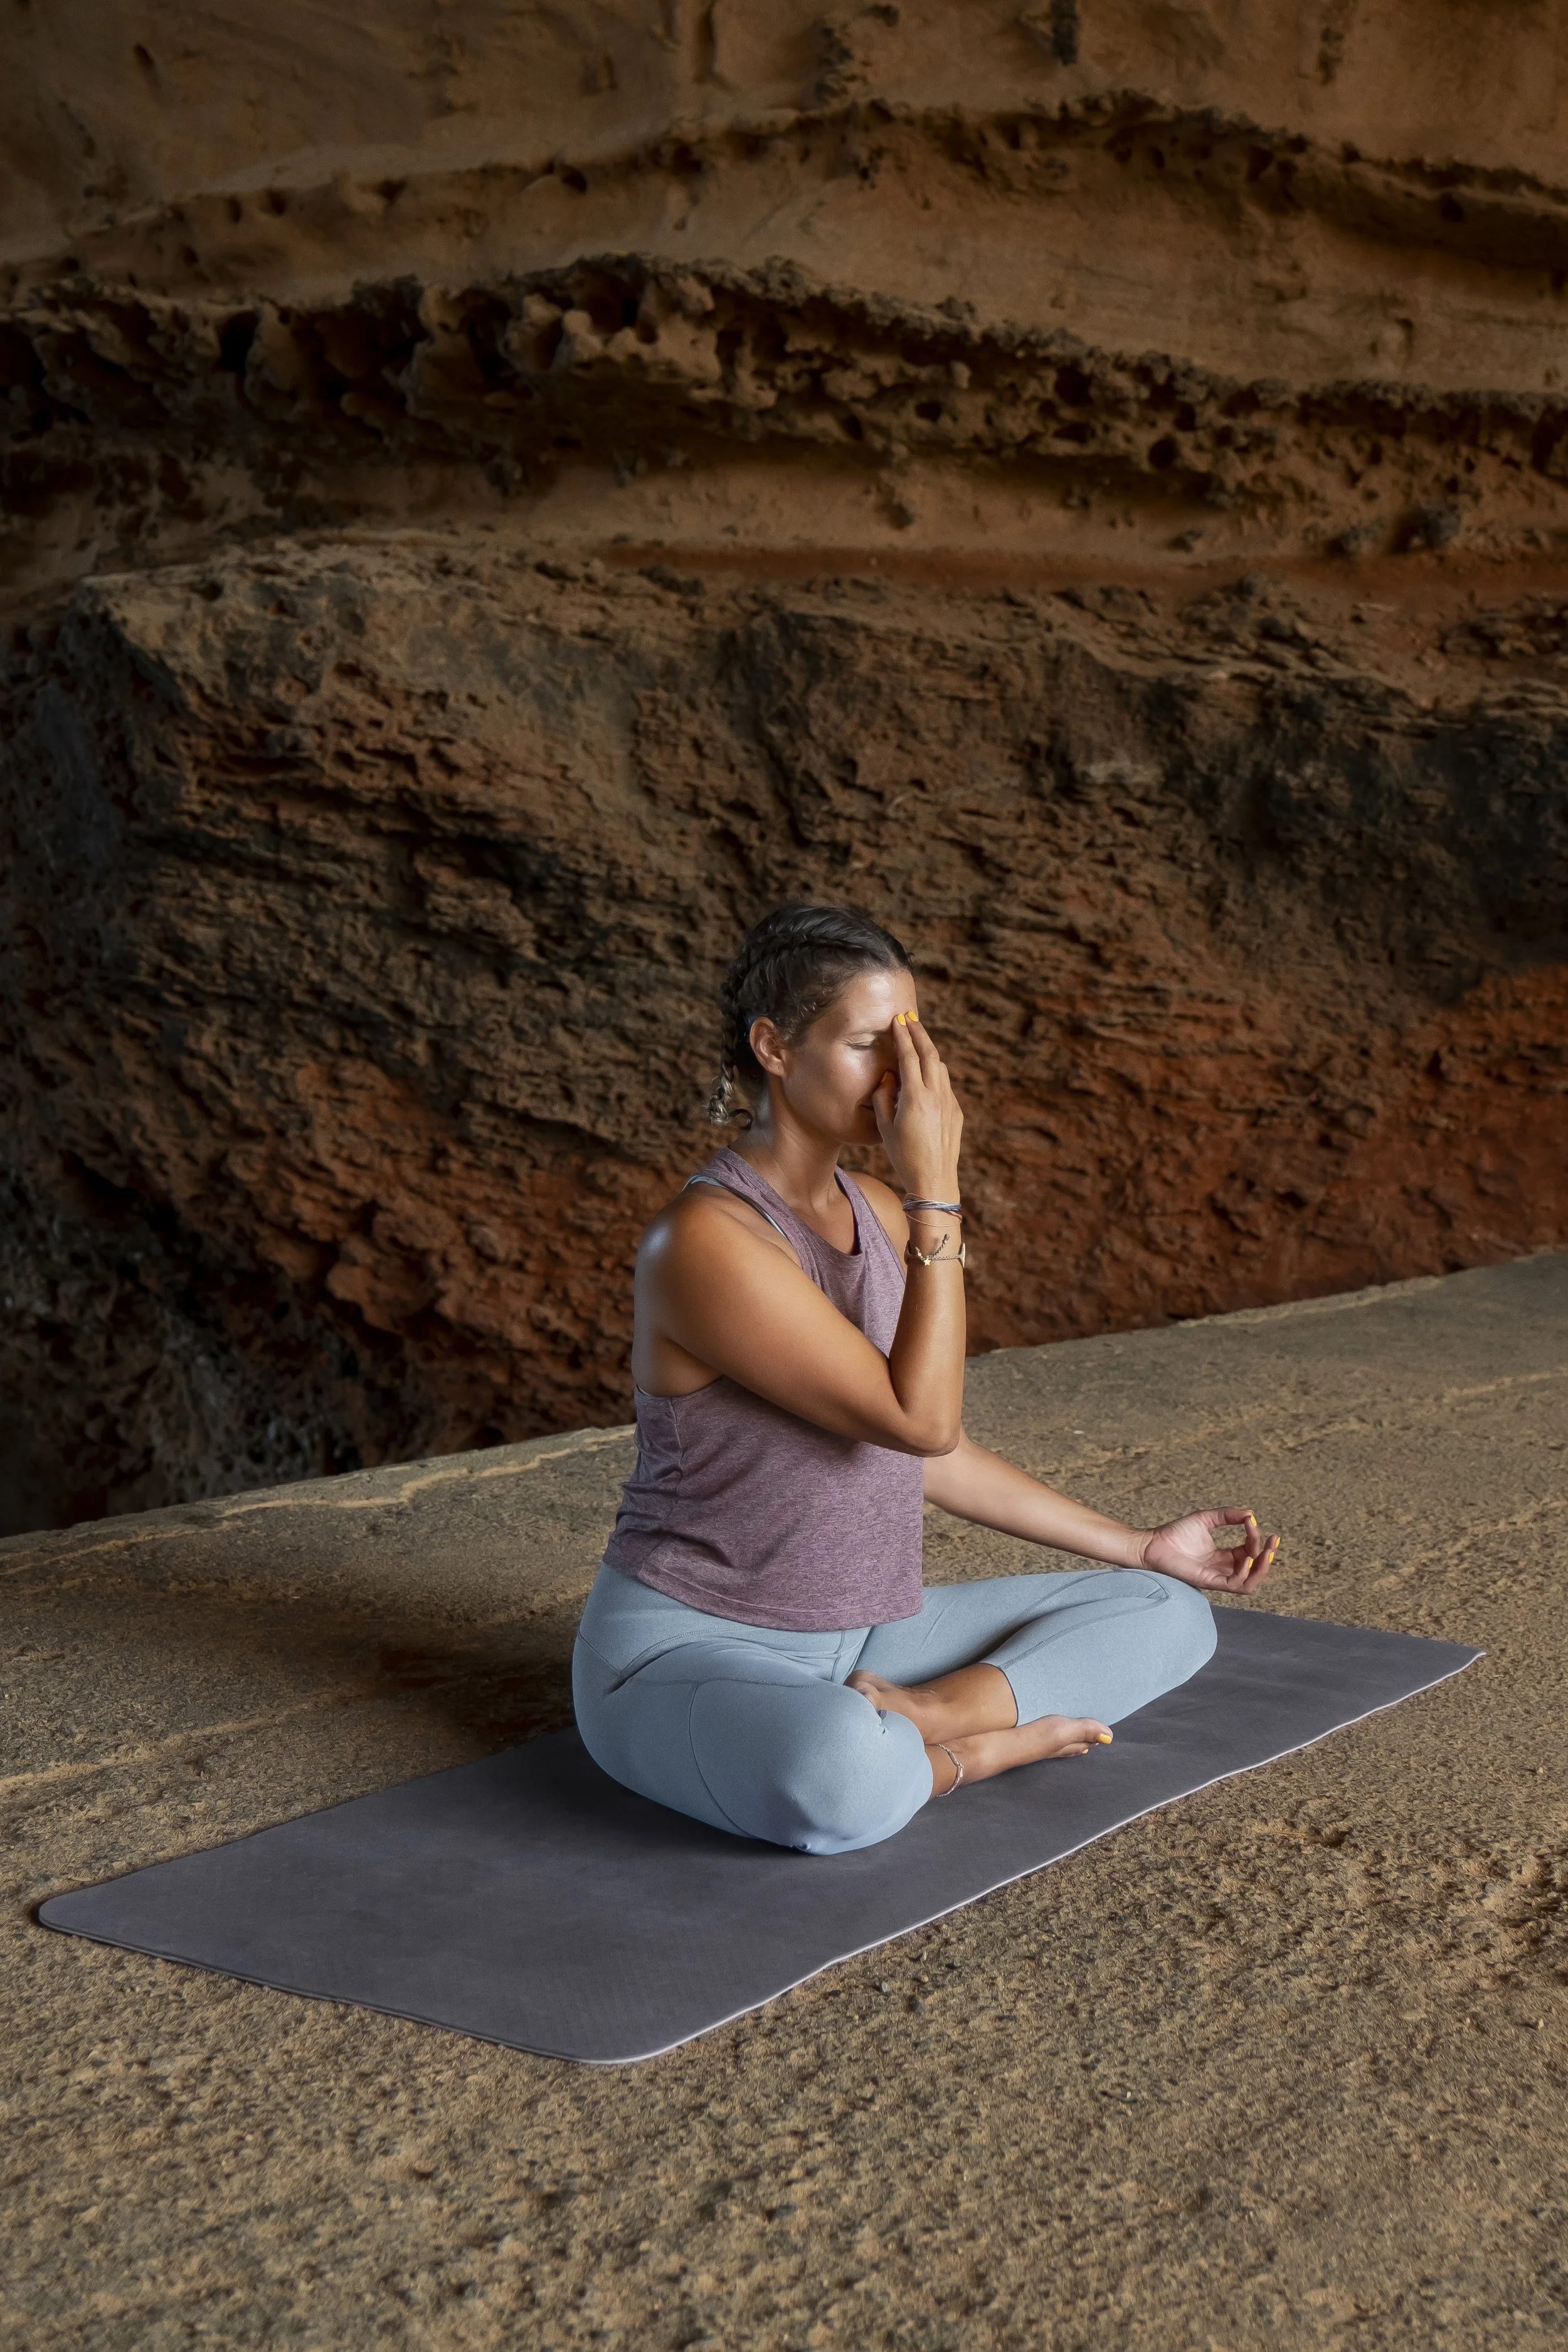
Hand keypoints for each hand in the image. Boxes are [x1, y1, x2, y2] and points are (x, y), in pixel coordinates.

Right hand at [872, 1012, 962, 1202]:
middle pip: (930, 1053)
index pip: (909, 1057)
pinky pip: (945, 1084)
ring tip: (917, 1041)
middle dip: (919, 1032)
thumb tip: (888, 1076)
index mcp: (915, 1097)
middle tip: (909, 1017)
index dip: (903, 1036)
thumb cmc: (903, 1156)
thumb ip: (883, 1097)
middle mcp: (936, 1095)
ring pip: (940, 1067)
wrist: (934, 1180)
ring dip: (928, 1051)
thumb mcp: (884, 1127)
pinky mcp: (956, 1112)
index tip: (897, 1020)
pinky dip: (934, 1071)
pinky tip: (926, 1073)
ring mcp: (949, 1103)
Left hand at [1139, 1508, 1279, 1593]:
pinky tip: (1246, 1557)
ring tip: (1267, 1551)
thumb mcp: (1206, 1518)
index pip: (1249, 1552)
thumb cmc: (1175, 1533)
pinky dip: (1244, 1573)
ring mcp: (1217, 1577)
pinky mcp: (1208, 1582)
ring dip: (1262, 1568)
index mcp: (1223, 1557)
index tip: (1251, 1521)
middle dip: (1268, 1556)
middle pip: (1255, 1570)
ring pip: (1250, 1582)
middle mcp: (1222, 1569)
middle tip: (1274, 1540)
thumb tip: (1251, 1514)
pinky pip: (1234, 1584)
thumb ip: (1227, 1515)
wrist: (1152, 1543)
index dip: (1255, 1538)